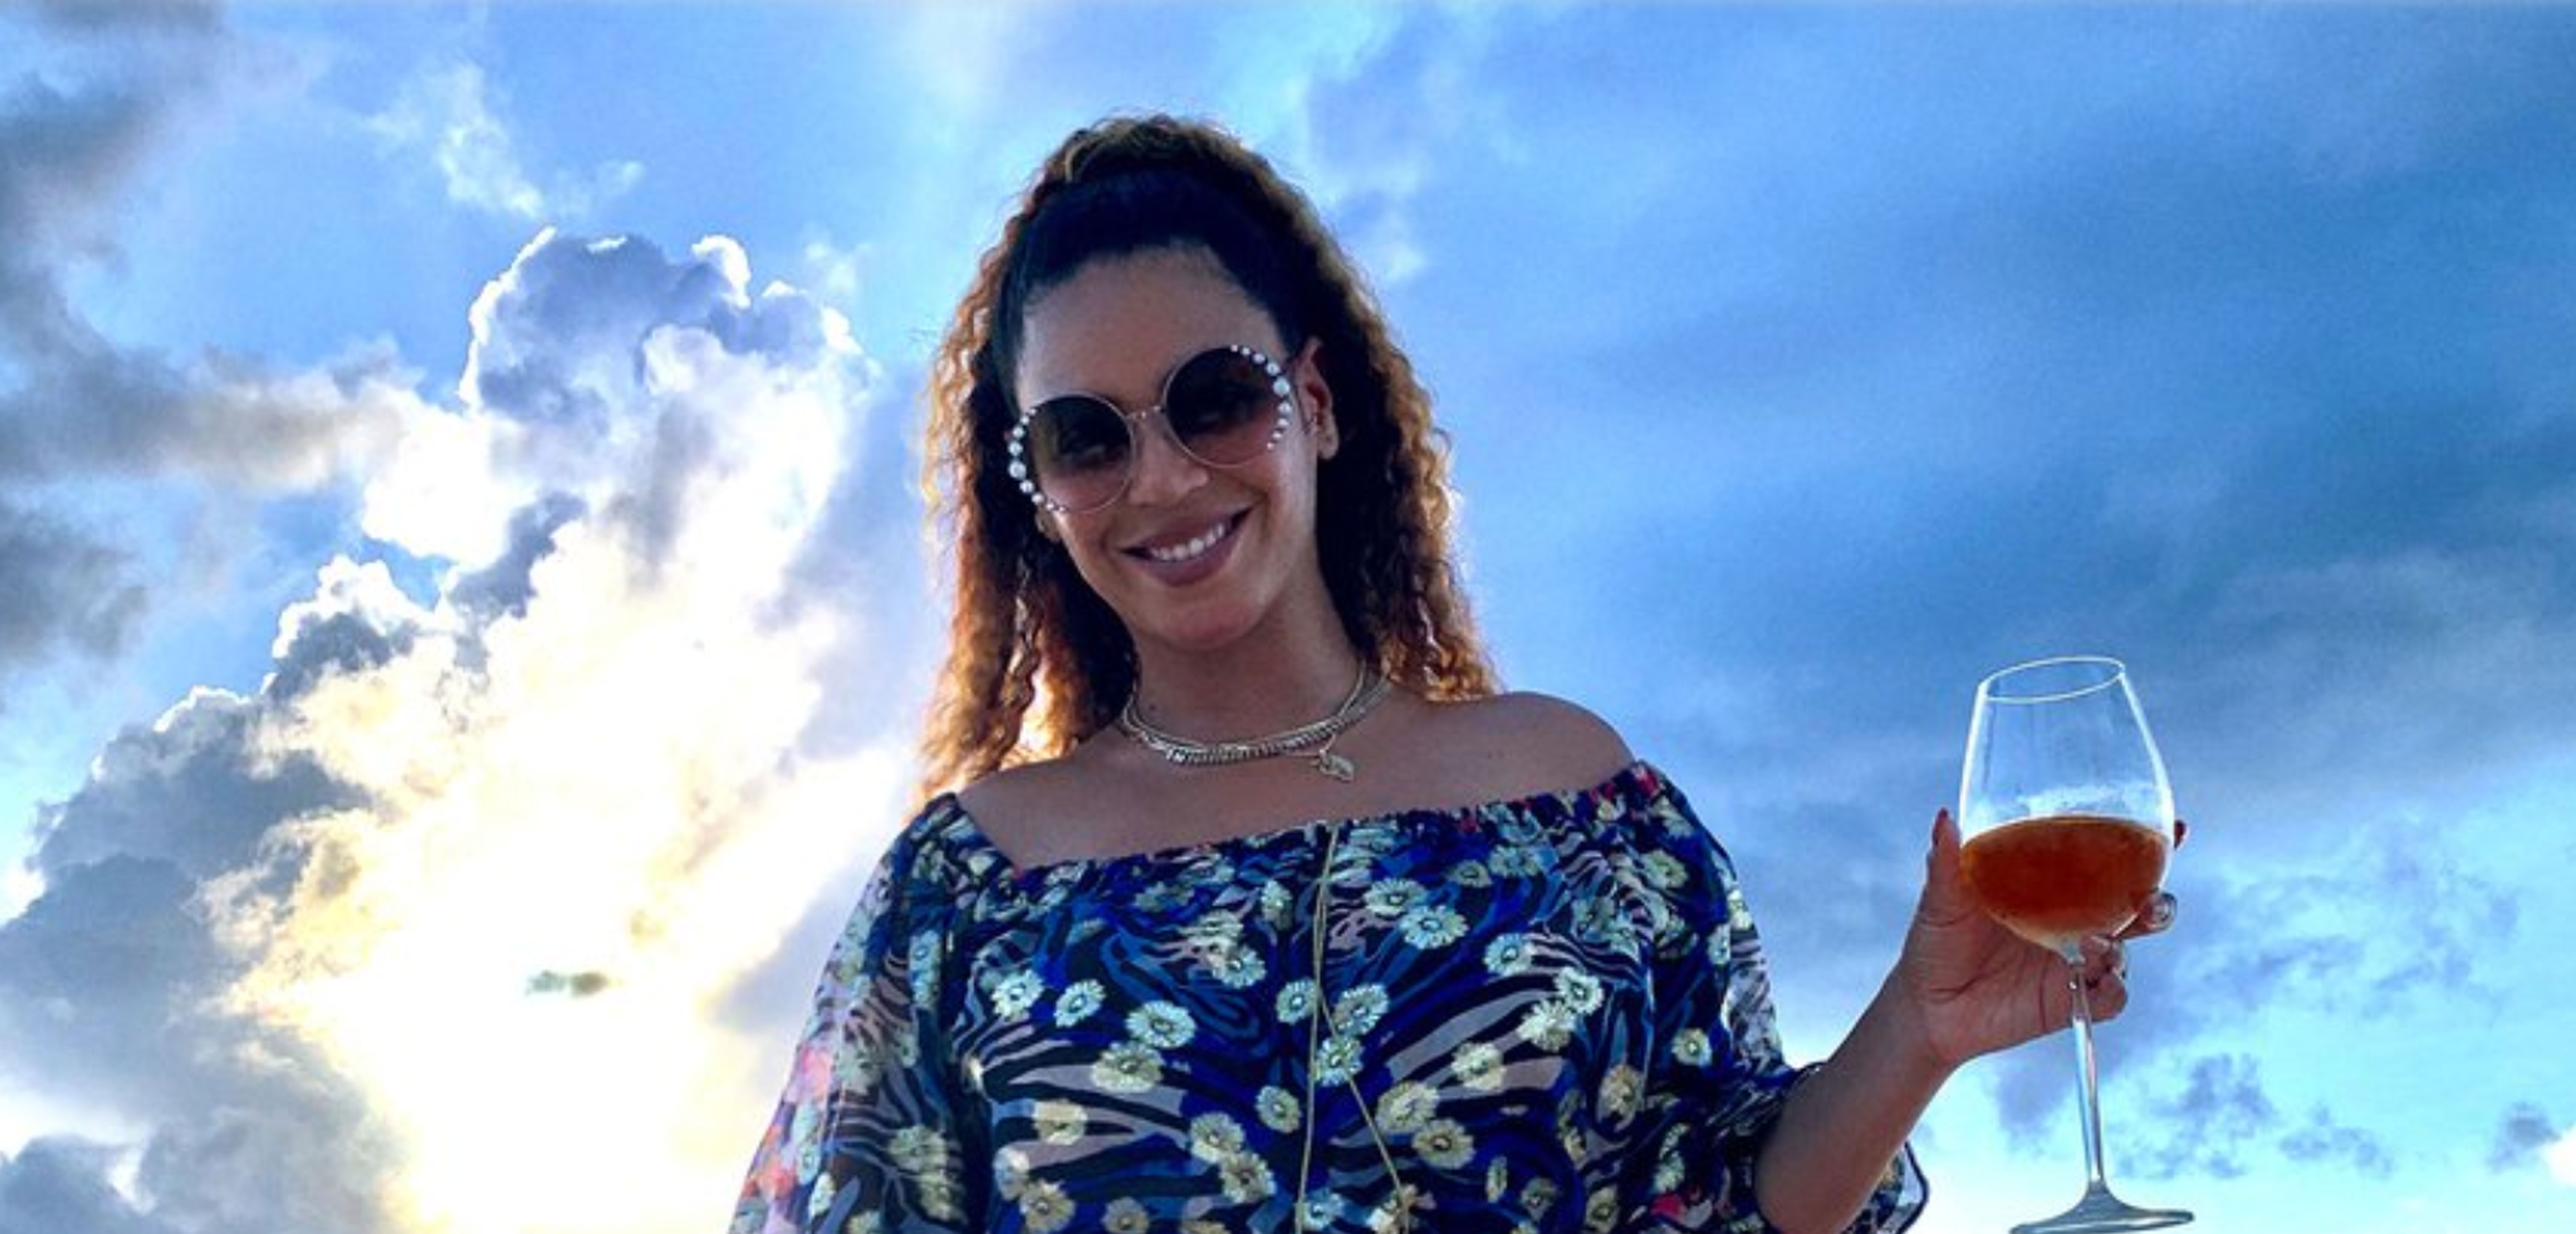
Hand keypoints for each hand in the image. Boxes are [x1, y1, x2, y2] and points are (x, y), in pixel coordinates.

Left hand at [1892, 810, 2184, 1070]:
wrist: (1927, 1006)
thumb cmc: (1936, 943)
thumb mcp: (1940, 899)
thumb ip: (1945, 861)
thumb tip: (1945, 817)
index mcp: (2052, 887)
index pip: (2109, 861)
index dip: (2146, 845)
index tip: (2175, 828)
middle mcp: (2074, 922)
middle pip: (2137, 905)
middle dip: (2157, 897)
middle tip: (2152, 896)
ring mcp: (2076, 962)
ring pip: (2127, 948)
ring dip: (2124, 942)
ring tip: (2095, 941)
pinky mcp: (2071, 1001)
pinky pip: (2110, 996)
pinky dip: (2113, 988)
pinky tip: (2100, 980)